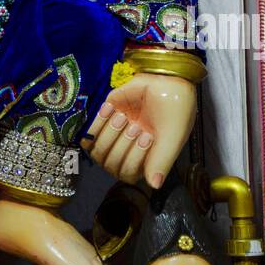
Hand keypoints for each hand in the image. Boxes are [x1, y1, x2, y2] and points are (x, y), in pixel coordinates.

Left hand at [81, 71, 196, 188]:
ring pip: (97, 150)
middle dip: (122, 145)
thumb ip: (162, 161)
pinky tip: (111, 108)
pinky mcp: (105, 117)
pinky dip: (97, 121)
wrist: (166, 79)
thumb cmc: (175, 110)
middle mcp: (128, 149)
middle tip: (138, 126)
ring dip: (110, 133)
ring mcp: (115, 134)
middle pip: (110, 164)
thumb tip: (154, 185)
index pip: (127, 174)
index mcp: (145, 159)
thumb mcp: (172, 137)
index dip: (133, 160)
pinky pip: (89, 131)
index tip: (148, 137)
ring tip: (124, 116)